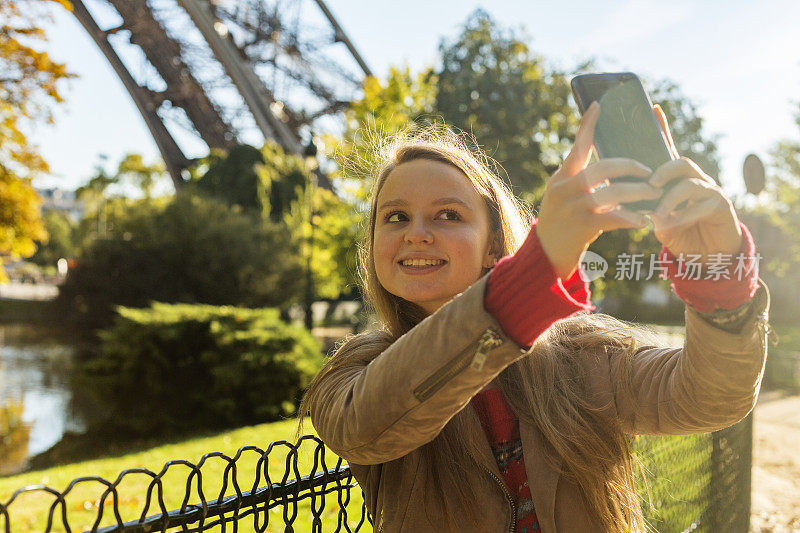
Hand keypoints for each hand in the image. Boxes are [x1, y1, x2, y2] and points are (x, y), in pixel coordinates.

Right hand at [537, 101, 661, 278]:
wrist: (545, 255)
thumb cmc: (561, 223)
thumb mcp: (562, 196)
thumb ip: (579, 179)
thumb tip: (609, 163)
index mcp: (562, 178)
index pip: (577, 147)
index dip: (588, 125)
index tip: (599, 105)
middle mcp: (565, 189)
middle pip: (603, 167)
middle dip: (630, 166)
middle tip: (648, 170)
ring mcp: (573, 207)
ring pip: (612, 192)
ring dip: (637, 192)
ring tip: (653, 193)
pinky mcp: (582, 226)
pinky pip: (614, 218)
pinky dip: (631, 218)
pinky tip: (644, 220)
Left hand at [647, 105, 742, 262]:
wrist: (708, 256)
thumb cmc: (681, 234)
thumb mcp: (658, 218)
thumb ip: (647, 207)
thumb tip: (624, 199)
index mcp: (677, 180)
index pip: (668, 151)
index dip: (662, 130)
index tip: (653, 109)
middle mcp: (696, 180)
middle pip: (682, 163)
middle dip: (664, 171)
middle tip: (650, 183)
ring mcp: (711, 191)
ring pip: (691, 184)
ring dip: (670, 199)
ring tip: (657, 212)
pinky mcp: (722, 206)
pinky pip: (701, 206)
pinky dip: (683, 216)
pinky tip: (670, 226)